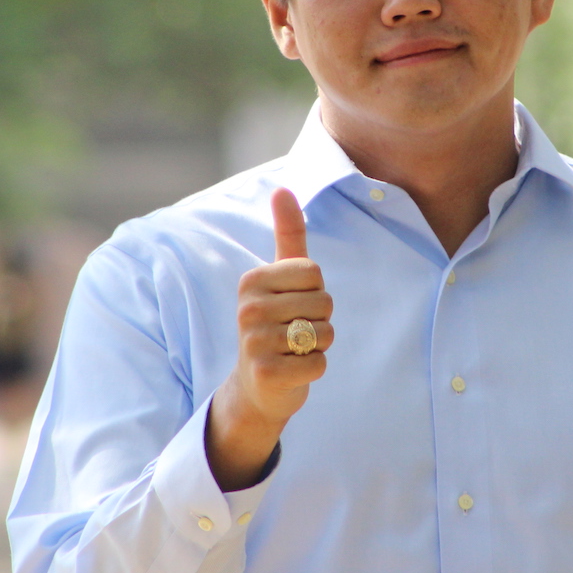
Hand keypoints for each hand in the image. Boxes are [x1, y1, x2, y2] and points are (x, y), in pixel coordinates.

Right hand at [206, 188, 332, 490]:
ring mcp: (254, 343)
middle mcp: (248, 310)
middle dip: (320, 320)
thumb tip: (283, 187)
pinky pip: (319, 363)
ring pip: (324, 333)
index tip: (293, 304)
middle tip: (295, 332)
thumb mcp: (281, 277)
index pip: (314, 273)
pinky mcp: (267, 373)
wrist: (257, 385)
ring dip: (319, 345)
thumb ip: (287, 234)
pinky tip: (293, 370)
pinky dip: (314, 369)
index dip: (315, 291)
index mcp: (252, 281)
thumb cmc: (277, 323)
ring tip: (294, 350)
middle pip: (324, 302)